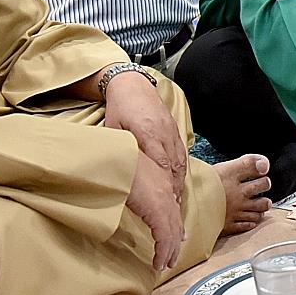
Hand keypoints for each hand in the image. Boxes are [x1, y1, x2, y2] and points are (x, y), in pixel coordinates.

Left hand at [103, 70, 185, 194]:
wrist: (133, 84)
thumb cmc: (120, 107)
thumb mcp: (114, 128)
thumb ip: (120, 148)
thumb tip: (119, 171)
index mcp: (148, 132)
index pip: (161, 162)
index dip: (165, 183)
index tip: (166, 201)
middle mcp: (164, 133)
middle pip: (173, 166)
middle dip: (175, 189)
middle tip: (174, 209)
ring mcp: (171, 131)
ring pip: (180, 161)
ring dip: (179, 182)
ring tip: (178, 202)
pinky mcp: (174, 129)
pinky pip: (181, 153)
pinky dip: (181, 169)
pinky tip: (179, 183)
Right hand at [127, 152, 184, 270]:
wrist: (116, 157)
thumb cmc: (116, 162)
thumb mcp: (127, 173)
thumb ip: (133, 186)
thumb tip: (128, 195)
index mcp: (160, 180)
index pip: (171, 206)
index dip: (174, 223)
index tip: (178, 234)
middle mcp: (166, 191)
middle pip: (175, 222)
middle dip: (175, 240)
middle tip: (173, 255)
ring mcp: (164, 202)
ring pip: (172, 233)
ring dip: (169, 251)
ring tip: (166, 264)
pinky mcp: (159, 213)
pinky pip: (164, 239)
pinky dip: (162, 253)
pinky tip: (159, 263)